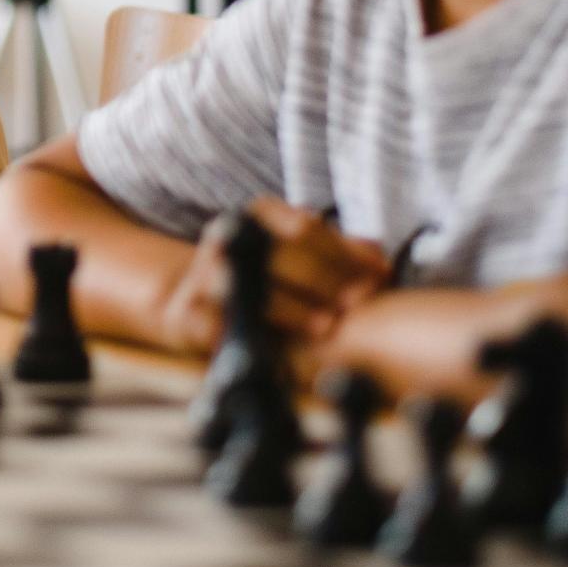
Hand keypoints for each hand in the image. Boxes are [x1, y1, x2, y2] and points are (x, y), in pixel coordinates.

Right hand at [151, 198, 390, 352]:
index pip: (305, 229)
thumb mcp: (302, 258)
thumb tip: (378, 258)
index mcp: (255, 217)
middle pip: (282, 256)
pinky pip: (226, 324)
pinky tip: (287, 349)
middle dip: (325, 280)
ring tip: (328, 326)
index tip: (378, 277)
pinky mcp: (189, 313)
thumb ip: (340, 255)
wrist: (202, 304)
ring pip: (255, 288)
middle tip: (357, 303)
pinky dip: (258, 335)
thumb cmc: (270, 280)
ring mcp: (203, 274)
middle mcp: (226, 238)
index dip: (345, 254)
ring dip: (295, 309)